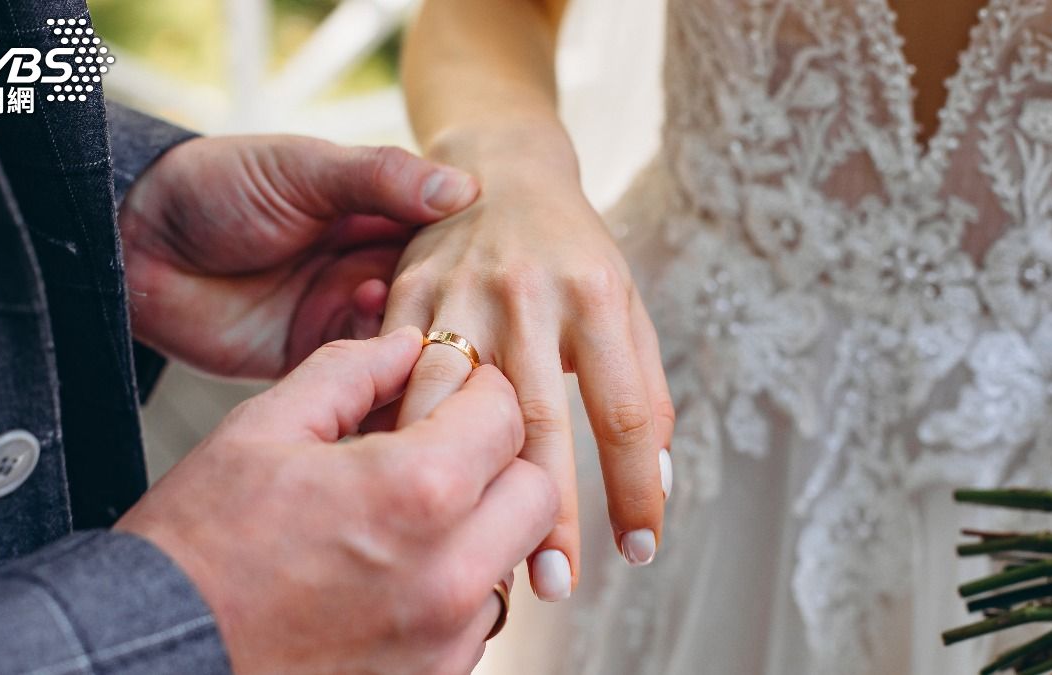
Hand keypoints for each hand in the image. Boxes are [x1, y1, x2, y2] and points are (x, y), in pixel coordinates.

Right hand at [116, 327, 557, 673]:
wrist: (153, 656)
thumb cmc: (195, 552)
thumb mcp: (261, 430)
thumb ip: (348, 372)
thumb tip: (403, 344)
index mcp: (413, 492)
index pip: (504, 414)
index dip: (476, 389)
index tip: (450, 391)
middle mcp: (449, 574)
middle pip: (536, 490)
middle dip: (498, 458)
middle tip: (443, 449)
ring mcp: (444, 638)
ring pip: (511, 556)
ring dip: (479, 525)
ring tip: (407, 516)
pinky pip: (478, 617)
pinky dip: (454, 585)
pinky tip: (394, 569)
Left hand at [118, 135, 477, 377]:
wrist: (134, 243)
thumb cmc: (216, 187)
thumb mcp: (304, 169)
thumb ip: (380, 178)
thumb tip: (463, 190)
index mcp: (377, 214)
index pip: (445, 240)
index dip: (474, 257)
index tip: (508, 273)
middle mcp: (369, 268)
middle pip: (434, 299)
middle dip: (455, 314)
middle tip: (480, 330)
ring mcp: (342, 316)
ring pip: (405, 342)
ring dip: (422, 349)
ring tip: (435, 353)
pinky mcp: (314, 359)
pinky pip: (363, 377)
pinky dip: (383, 377)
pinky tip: (396, 373)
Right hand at [382, 151, 674, 601]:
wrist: (501, 167)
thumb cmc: (572, 250)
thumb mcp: (625, 302)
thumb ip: (644, 387)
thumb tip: (657, 481)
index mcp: (596, 294)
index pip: (623, 411)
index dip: (633, 489)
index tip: (638, 549)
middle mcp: (528, 292)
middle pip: (538, 419)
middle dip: (545, 510)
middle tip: (553, 583)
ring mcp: (459, 290)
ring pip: (451, 400)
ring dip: (457, 482)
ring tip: (466, 550)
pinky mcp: (405, 291)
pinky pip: (394, 373)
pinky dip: (397, 432)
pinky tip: (401, 485)